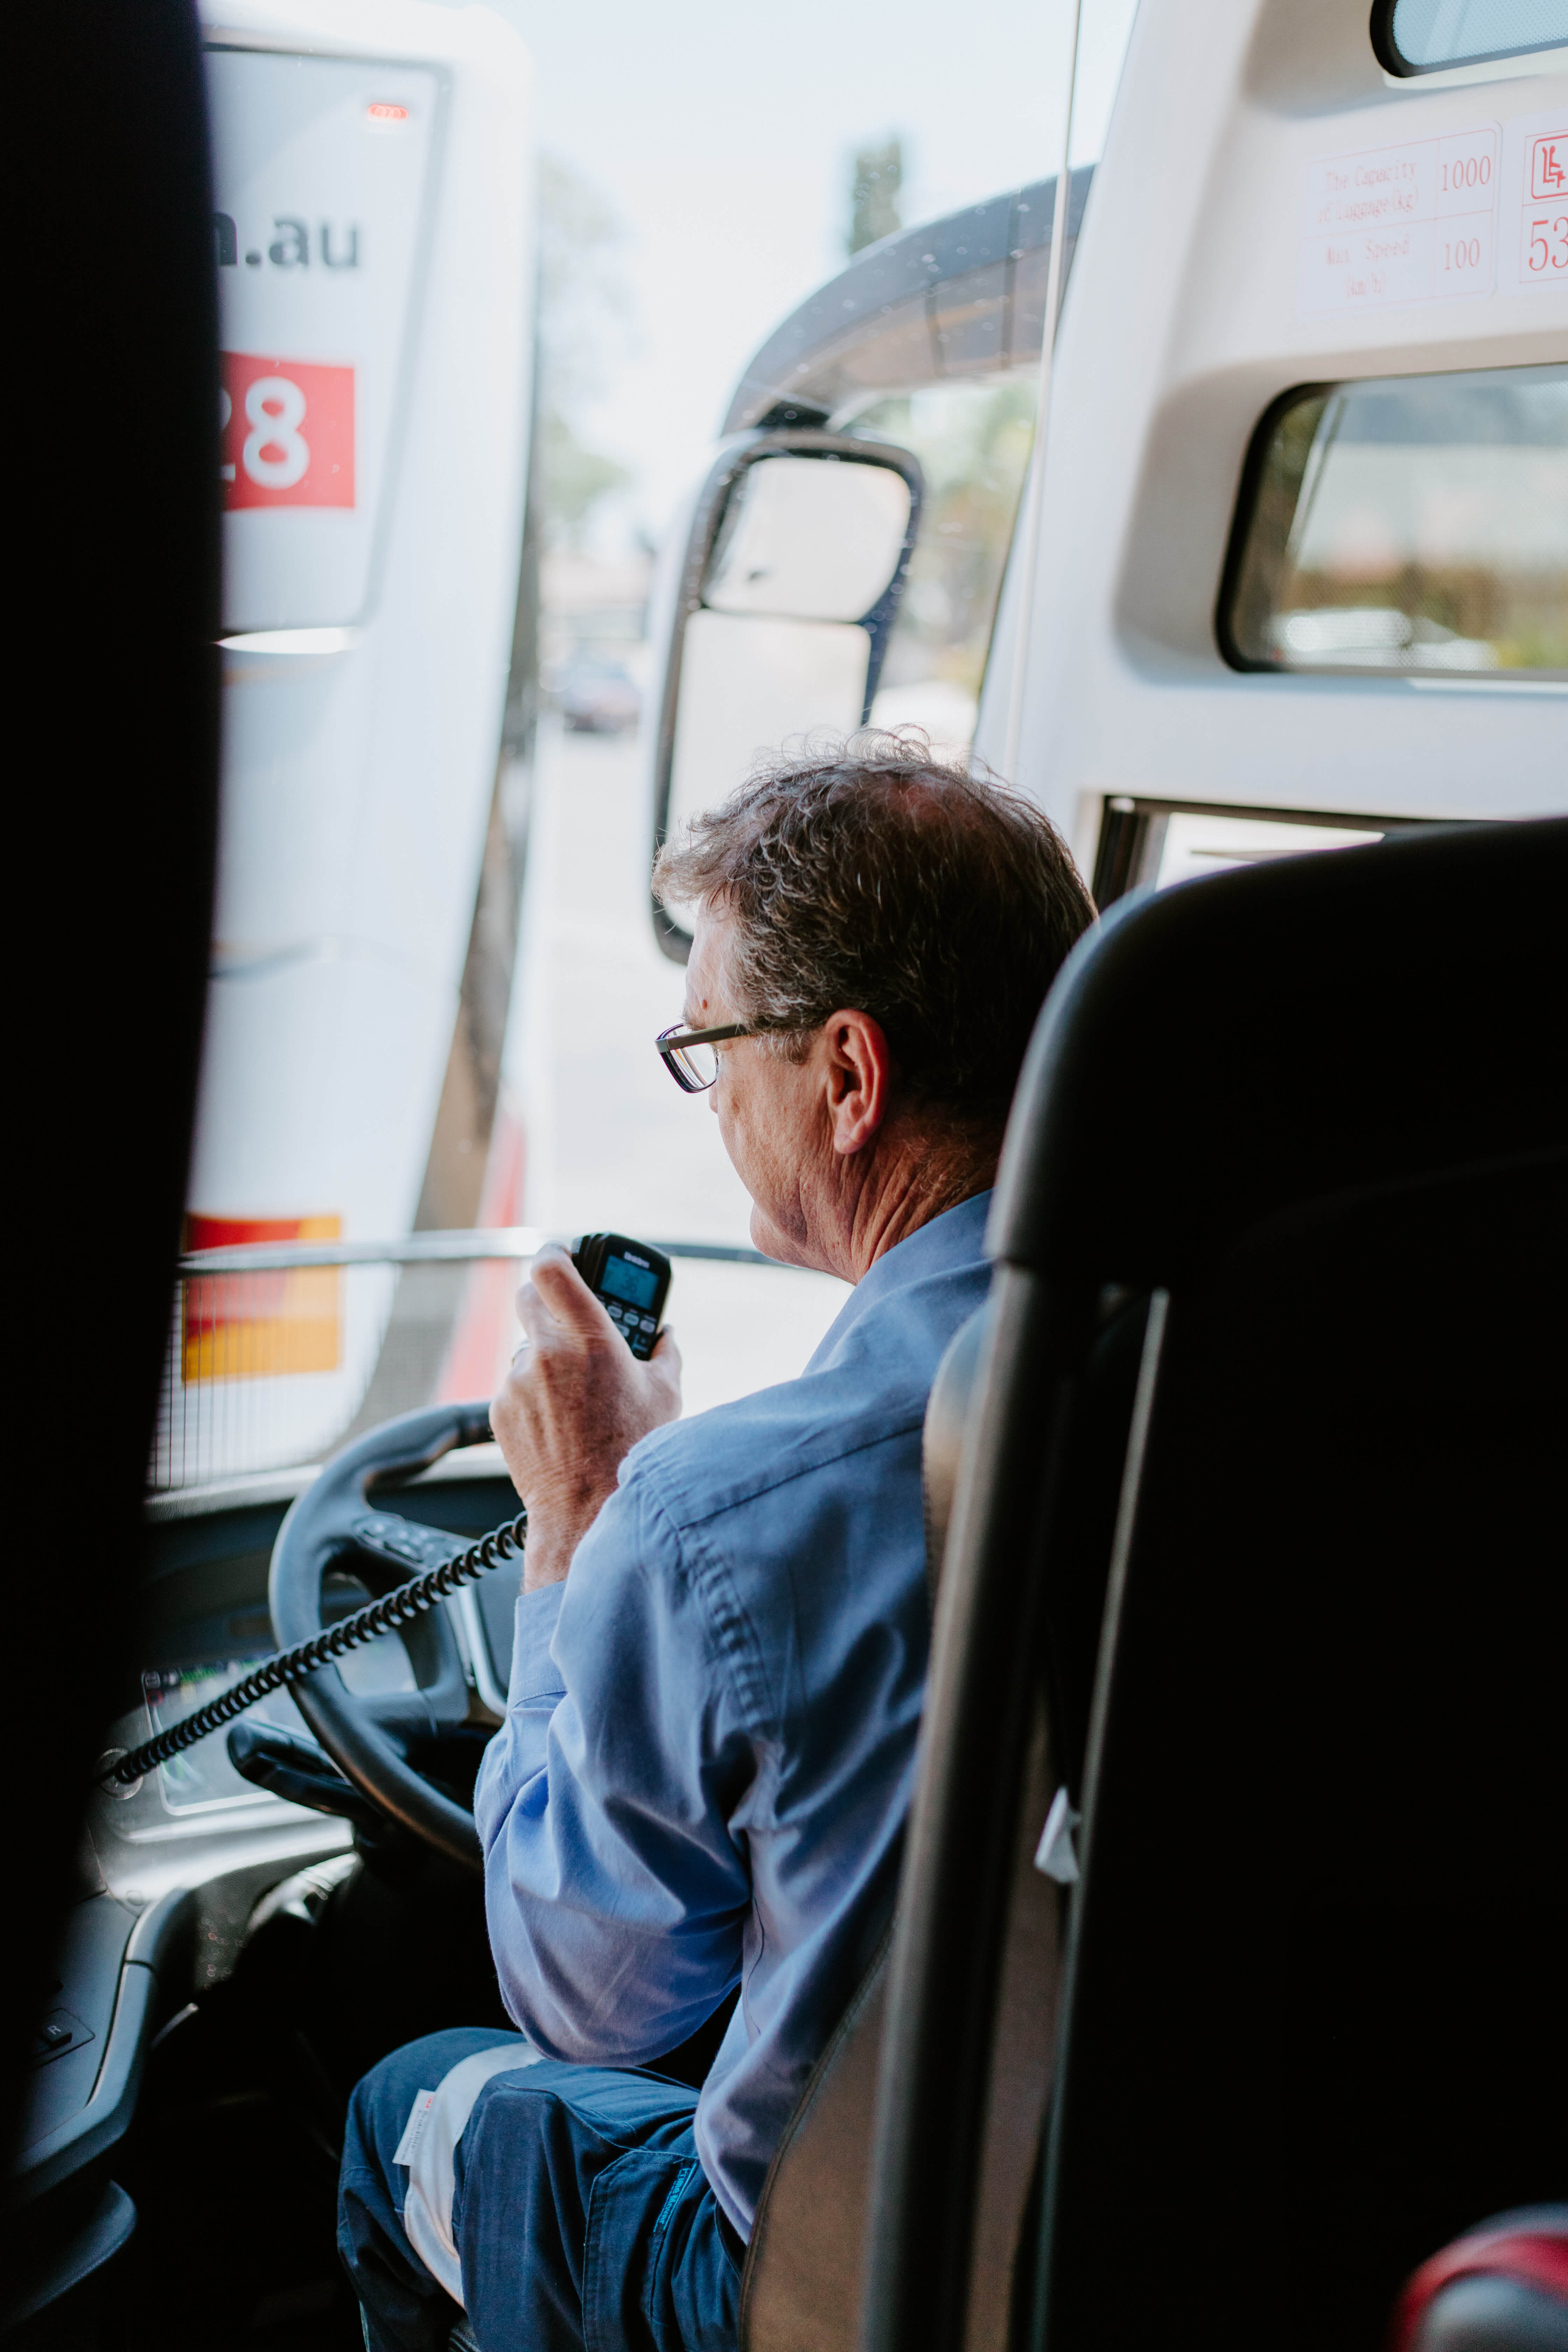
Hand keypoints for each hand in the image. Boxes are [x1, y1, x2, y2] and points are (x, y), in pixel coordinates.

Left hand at [490, 1244, 681, 1590]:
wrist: (588, 1510)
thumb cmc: (631, 1453)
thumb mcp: (665, 1395)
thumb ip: (664, 1353)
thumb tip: (664, 1335)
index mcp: (590, 1339)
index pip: (552, 1267)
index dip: (553, 1252)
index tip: (560, 1253)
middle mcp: (547, 1354)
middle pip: (529, 1296)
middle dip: (546, 1300)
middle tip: (567, 1315)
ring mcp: (518, 1382)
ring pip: (525, 1346)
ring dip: (544, 1356)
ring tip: (575, 1392)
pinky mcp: (500, 1410)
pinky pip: (515, 1384)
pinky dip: (533, 1392)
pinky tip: (559, 1420)